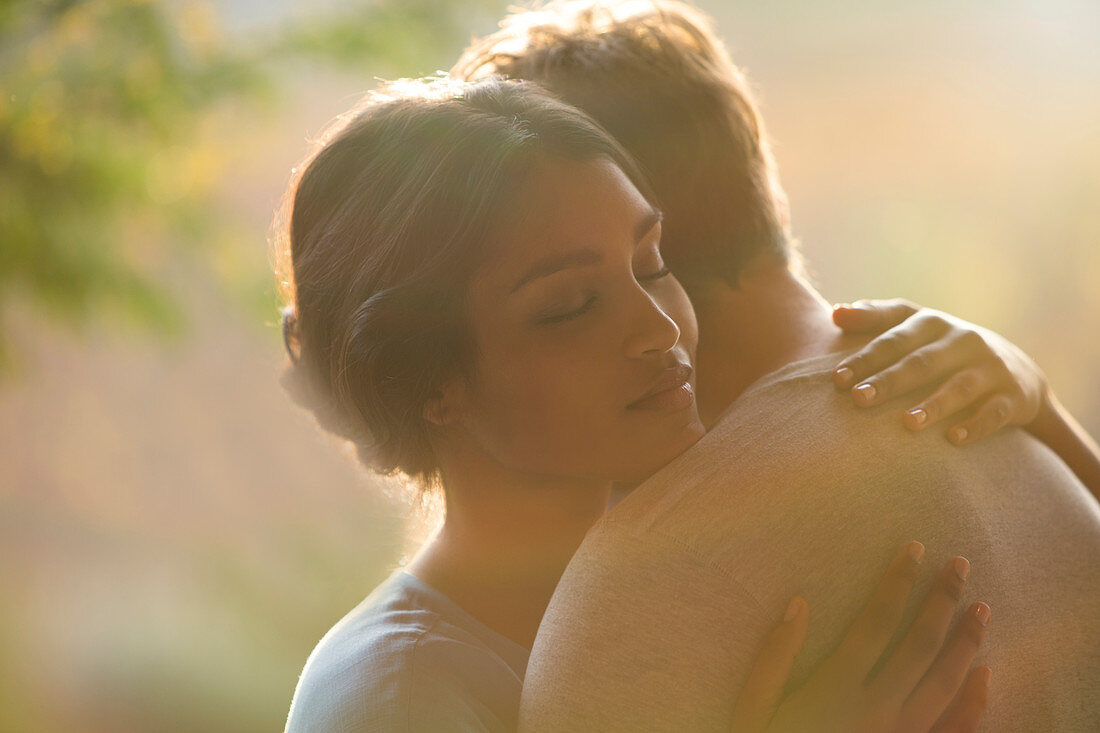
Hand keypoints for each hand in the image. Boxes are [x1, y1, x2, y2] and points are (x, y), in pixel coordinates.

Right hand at [730, 541, 991, 732]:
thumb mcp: (752, 709)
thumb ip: (774, 657)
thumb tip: (798, 604)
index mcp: (836, 689)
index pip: (876, 621)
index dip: (897, 582)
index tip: (913, 549)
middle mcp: (877, 708)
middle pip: (920, 644)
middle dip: (941, 599)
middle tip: (960, 564)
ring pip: (946, 682)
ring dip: (966, 642)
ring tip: (981, 607)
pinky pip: (956, 730)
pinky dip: (975, 701)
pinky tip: (985, 674)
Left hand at [831, 299, 1048, 445]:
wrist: (1017, 371)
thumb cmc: (945, 349)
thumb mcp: (916, 327)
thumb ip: (876, 318)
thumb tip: (834, 314)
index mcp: (932, 323)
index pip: (894, 338)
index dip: (865, 357)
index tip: (836, 379)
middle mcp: (963, 340)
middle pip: (921, 361)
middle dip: (889, 380)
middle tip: (859, 399)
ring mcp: (991, 367)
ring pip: (960, 386)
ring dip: (934, 405)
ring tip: (907, 423)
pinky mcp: (1013, 395)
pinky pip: (994, 412)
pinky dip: (976, 426)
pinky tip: (954, 439)